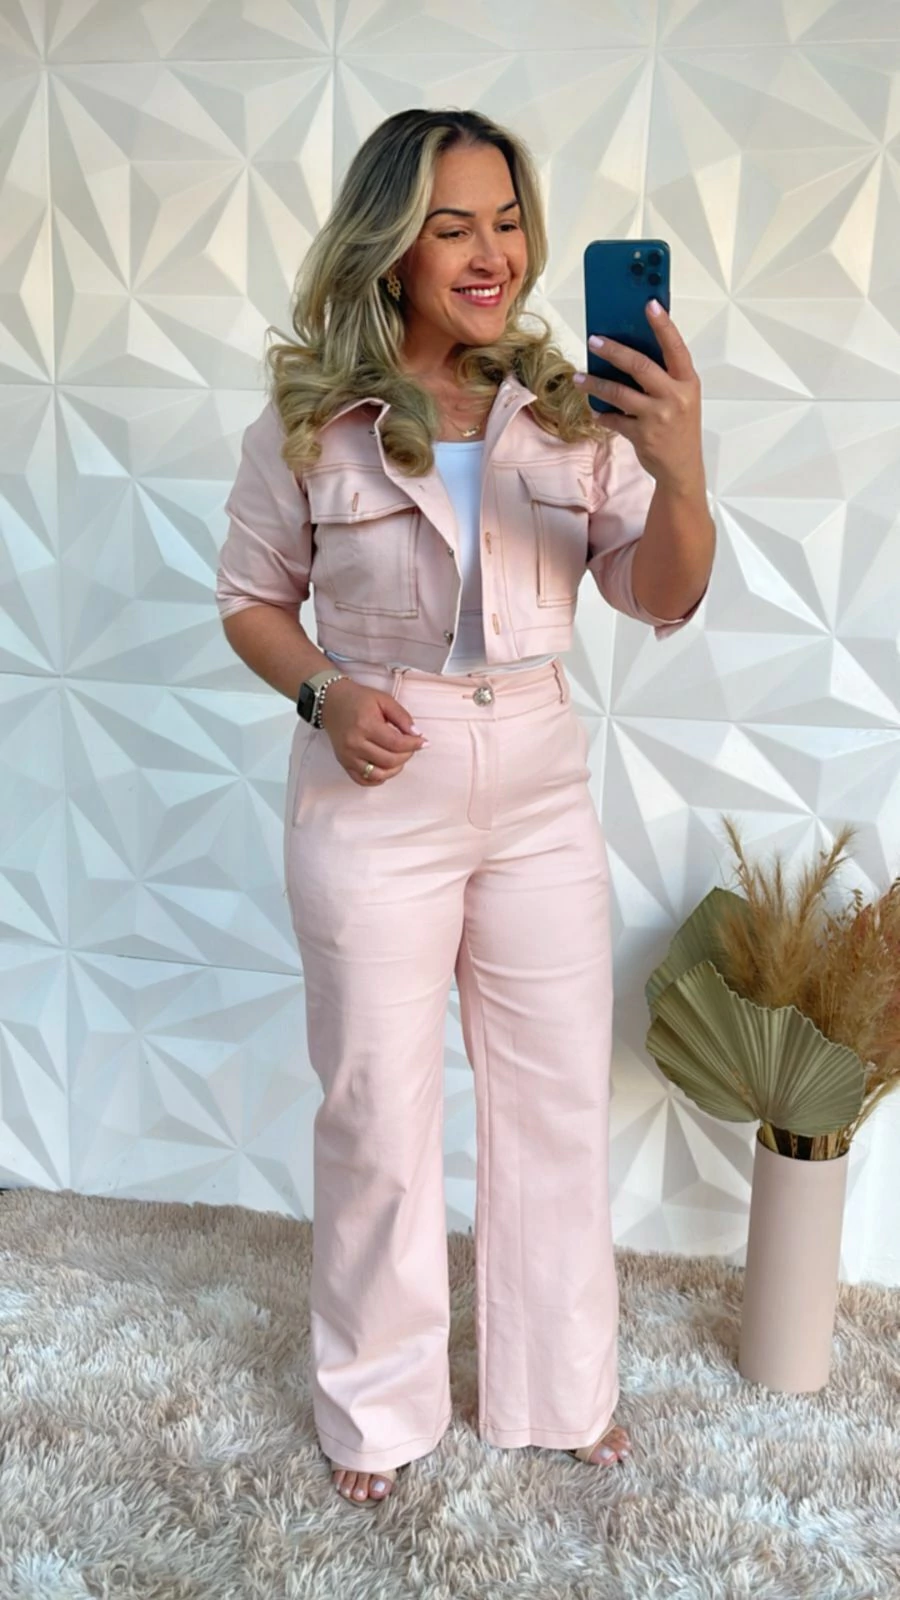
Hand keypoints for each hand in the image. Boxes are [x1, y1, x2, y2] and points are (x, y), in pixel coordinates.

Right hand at [319, 677, 426, 785]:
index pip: (397, 743)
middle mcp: (355, 743)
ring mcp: (348, 756)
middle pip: (390, 761)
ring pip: (378, 774)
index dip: (414, 745)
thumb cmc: (358, 699)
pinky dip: (378, 779)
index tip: (422, 742)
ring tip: (399, 757)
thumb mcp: (384, 700)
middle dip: (407, 755)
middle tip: (411, 747)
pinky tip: (385, 768)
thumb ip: (402, 717)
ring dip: (395, 769)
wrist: (332, 701)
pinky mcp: (344, 763)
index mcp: (366, 725)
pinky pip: (363, 780)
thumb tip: (417, 734)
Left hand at [574, 300, 704, 495]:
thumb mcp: (681, 397)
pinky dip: (601, 414)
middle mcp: (675, 397)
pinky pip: (614, 419)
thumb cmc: (680, 427)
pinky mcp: (642, 435)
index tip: (649, 305)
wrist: (682, 469)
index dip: (663, 325)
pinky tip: (594, 409)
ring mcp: (658, 417)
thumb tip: (628, 351)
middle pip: (640, 366)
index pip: (676, 347)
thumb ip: (663, 377)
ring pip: (620, 393)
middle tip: (593, 340)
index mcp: (688, 382)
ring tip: (579, 378)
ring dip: (596, 384)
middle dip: (614, 351)